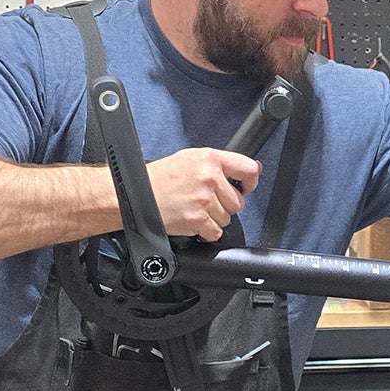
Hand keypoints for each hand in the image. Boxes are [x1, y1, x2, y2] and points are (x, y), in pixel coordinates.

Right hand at [145, 147, 260, 240]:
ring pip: (227, 218)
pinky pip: (216, 232)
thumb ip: (221, 165)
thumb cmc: (161, 177)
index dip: (250, 182)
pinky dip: (205, 231)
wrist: (135, 192)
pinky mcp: (197, 219)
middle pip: (238, 202)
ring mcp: (204, 199)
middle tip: (205, 200)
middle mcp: (209, 178)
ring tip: (194, 208)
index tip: (245, 187)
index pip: (248, 169)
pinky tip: (192, 219)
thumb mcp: (191, 159)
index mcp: (210, 159)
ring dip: (213, 218)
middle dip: (224, 204)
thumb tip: (254, 169)